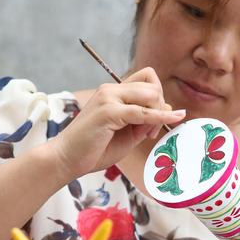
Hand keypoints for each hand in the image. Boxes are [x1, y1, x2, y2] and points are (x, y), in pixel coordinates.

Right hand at [51, 67, 185, 178]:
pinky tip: (172, 119)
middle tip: (151, 131)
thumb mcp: (127, 135)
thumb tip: (167, 110)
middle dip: (161, 106)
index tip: (153, 124)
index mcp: (113, 92)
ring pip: (150, 94)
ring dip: (158, 113)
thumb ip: (144, 123)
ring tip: (147, 135)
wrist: (66, 159)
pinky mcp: (108, 111)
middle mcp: (110, 90)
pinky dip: (160, 116)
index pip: (147, 80)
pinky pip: (142, 112)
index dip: (157, 99)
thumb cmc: (93, 150)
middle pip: (152, 84)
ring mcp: (108, 98)